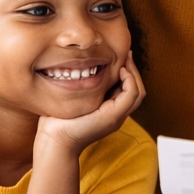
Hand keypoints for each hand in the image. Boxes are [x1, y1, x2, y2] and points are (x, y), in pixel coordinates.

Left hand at [27, 55, 144, 193]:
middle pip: (137, 90)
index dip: (127, 72)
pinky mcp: (114, 116)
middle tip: (127, 53)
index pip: (127, 90)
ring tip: (125, 59)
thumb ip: (80, 88)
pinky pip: (132, 95)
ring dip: (134, 73)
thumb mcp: (72, 99)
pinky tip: (121, 70)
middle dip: (133, 70)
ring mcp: (117, 117)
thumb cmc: (57, 121)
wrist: (55, 140)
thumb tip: (75, 68)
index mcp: (108, 111)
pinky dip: (130, 81)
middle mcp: (116, 115)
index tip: (120, 56)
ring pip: (138, 92)